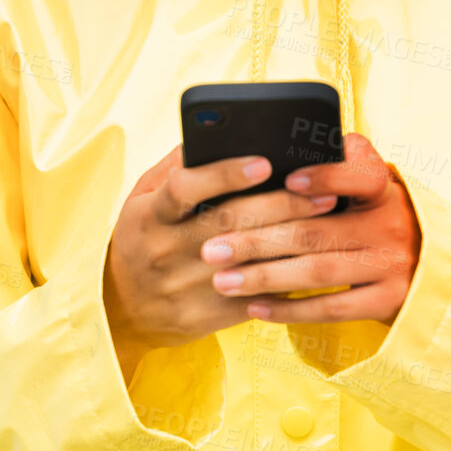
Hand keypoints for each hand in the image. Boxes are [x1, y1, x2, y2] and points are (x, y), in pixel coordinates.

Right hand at [102, 144, 340, 382]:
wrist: (122, 308)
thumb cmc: (142, 237)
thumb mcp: (141, 197)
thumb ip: (174, 166)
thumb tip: (213, 133)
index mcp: (150, 215)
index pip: (184, 188)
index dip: (223, 174)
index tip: (264, 161)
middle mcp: (166, 250)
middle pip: (230, 223)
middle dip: (282, 205)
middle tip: (323, 191)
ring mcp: (185, 286)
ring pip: (248, 263)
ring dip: (293, 241)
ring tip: (329, 220)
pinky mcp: (204, 316)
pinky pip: (252, 298)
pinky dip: (285, 280)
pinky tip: (315, 262)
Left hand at [200, 132, 420, 326]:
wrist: (425, 263)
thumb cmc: (371, 214)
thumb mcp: (364, 186)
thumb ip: (333, 167)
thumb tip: (270, 155)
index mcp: (382, 187)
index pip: (361, 174)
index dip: (326, 176)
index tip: (286, 180)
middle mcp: (390, 224)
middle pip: (317, 231)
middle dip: (258, 239)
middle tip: (212, 247)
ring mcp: (391, 265)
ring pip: (318, 272)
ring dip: (265, 277)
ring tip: (222, 279)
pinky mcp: (388, 301)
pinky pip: (332, 308)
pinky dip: (289, 308)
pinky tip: (254, 307)